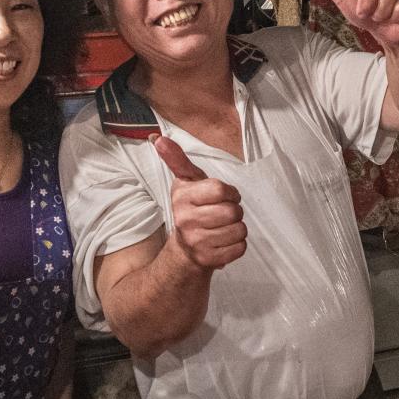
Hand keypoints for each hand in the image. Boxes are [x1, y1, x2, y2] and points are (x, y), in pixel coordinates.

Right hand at [154, 136, 245, 272]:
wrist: (185, 248)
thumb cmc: (192, 208)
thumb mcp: (186, 182)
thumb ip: (177, 159)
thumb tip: (158, 138)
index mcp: (182, 198)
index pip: (220, 190)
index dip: (229, 192)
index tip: (224, 196)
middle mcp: (185, 221)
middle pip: (233, 211)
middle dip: (235, 211)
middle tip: (223, 213)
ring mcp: (196, 242)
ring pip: (239, 230)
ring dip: (237, 228)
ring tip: (223, 227)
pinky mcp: (208, 260)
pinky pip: (240, 247)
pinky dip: (237, 244)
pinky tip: (224, 242)